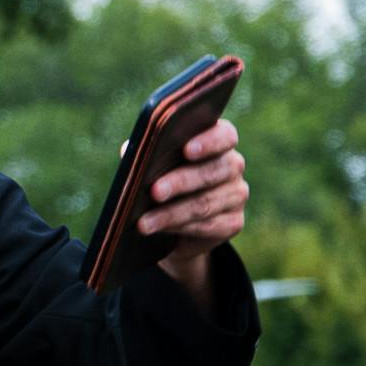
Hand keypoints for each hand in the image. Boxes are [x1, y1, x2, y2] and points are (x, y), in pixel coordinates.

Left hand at [139, 118, 248, 301]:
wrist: (175, 225)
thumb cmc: (162, 180)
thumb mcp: (153, 164)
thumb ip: (146, 152)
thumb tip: (128, 150)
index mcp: (217, 140)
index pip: (224, 135)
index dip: (208, 141)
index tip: (186, 150)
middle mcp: (233, 165)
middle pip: (212, 170)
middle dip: (181, 182)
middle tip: (155, 191)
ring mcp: (236, 194)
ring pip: (205, 203)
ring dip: (171, 213)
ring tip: (144, 222)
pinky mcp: (233, 222)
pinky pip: (208, 225)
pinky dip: (180, 228)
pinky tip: (159, 230)